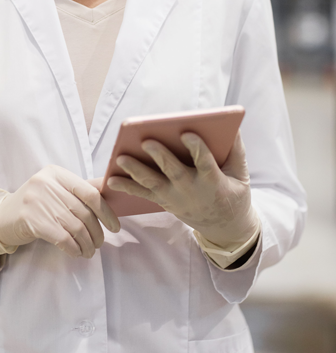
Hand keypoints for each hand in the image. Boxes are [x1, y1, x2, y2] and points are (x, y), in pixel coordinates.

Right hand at [0, 165, 119, 258]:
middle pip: (84, 213)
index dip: (106, 212)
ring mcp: (38, 201)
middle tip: (99, 244)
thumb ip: (78, 190)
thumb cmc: (36, 204)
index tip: (115, 226)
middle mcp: (47, 184)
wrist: (2, 217)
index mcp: (56, 173)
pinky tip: (77, 253)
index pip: (90, 192)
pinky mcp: (31, 220)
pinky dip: (74, 248)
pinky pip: (62, 238)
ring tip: (89, 251)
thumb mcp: (55, 190)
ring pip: (75, 227)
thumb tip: (110, 192)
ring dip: (87, 244)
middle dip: (96, 232)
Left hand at [108, 131, 257, 249]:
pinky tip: (111, 179)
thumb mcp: (241, 174)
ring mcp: (175, 198)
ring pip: (153, 184)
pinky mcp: (163, 202)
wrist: (224, 228)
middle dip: (160, 157)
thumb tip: (231, 124)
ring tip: (120, 157)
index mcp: (213, 182)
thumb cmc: (233, 192)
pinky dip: (126, 187)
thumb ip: (236, 149)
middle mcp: (191, 191)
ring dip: (135, 170)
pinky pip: (143, 194)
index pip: (205, 162)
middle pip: (173, 172)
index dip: (196, 148)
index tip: (187, 132)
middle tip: (146, 141)